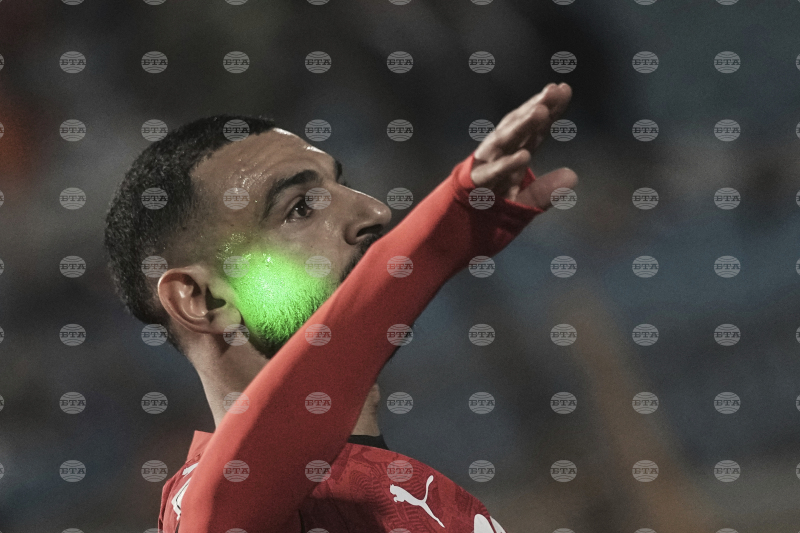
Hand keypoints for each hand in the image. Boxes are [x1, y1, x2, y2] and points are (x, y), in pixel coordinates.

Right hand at [471, 82, 577, 209]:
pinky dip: (507, 164)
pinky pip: (493, 172)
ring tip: (541, 111)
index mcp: (515, 153)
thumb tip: (573, 176)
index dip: (550, 110)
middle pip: (519, 126)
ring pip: (505, 141)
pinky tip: (524, 156)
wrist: (462, 222)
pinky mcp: (477, 182)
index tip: (565, 89)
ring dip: (522, 125)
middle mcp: (501, 153)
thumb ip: (546, 190)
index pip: (535, 129)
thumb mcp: (525, 200)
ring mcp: (487, 164)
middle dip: (536, 107)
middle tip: (553, 90)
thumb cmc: (494, 206)